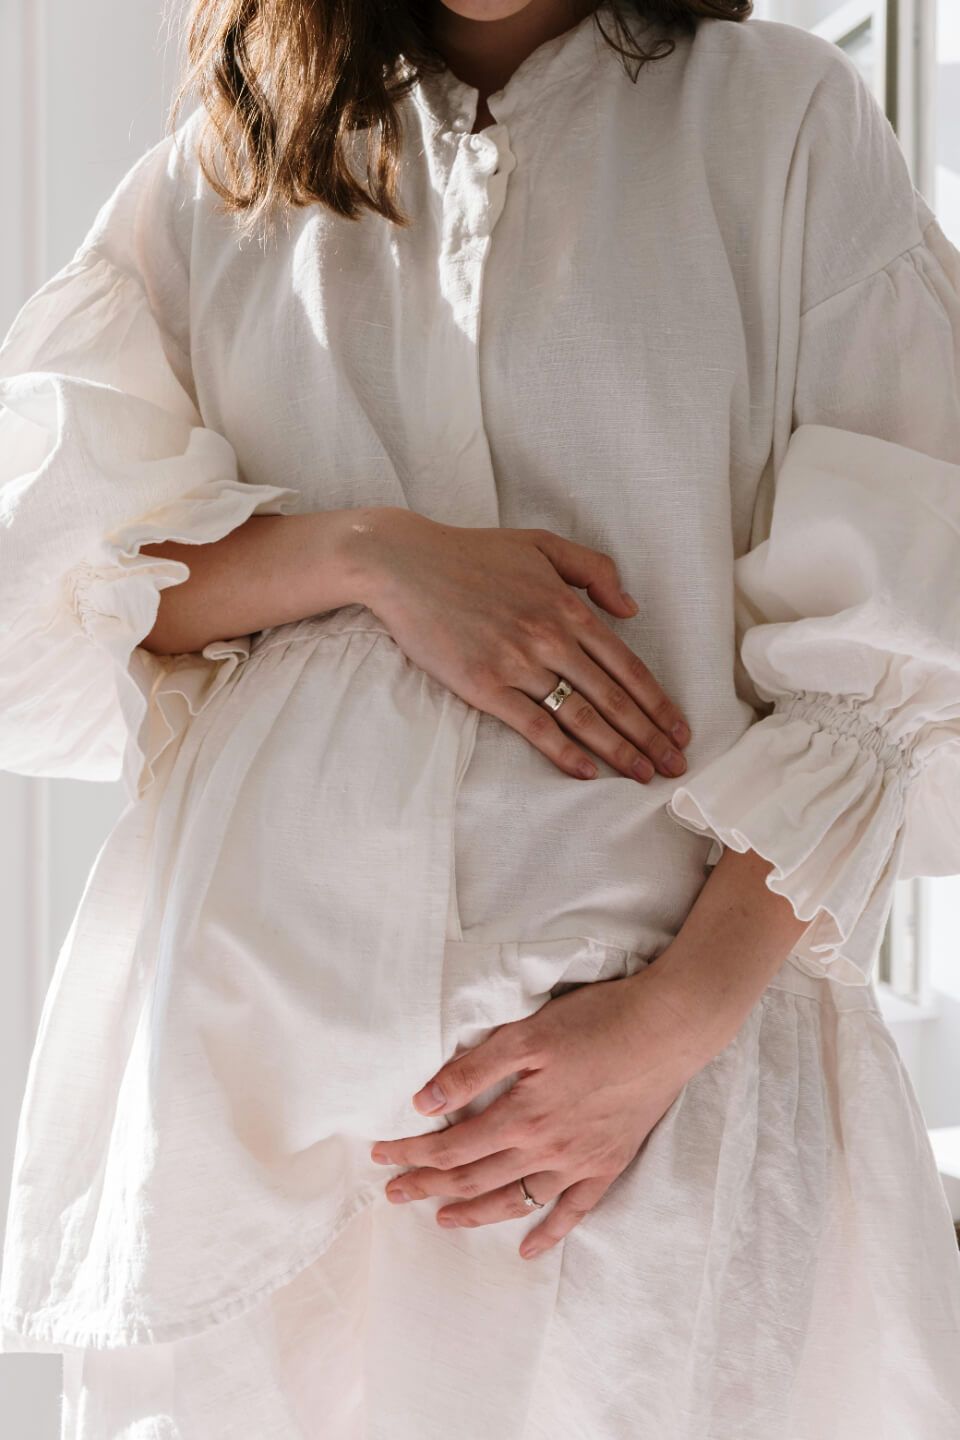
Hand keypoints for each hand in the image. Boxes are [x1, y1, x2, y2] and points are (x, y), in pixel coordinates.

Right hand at [350, 507, 690, 782]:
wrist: (405, 564)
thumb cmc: (471, 553)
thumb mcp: (541, 543)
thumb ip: (593, 569)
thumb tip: (631, 608)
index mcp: (568, 607)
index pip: (628, 666)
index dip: (659, 703)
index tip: (679, 730)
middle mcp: (551, 638)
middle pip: (614, 698)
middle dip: (650, 736)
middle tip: (674, 766)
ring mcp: (517, 663)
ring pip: (581, 716)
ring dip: (618, 750)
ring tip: (643, 775)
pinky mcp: (483, 685)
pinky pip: (533, 726)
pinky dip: (564, 752)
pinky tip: (587, 772)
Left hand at [368, 957, 713, 1259]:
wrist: (667, 1029)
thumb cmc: (596, 1022)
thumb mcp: (527, 1034)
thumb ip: (473, 1069)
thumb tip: (423, 1103)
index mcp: (521, 1115)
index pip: (451, 1145)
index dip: (412, 1153)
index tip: (381, 1155)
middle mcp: (546, 1149)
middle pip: (473, 1178)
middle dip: (427, 1186)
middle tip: (393, 1192)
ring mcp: (579, 1163)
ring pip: (514, 1201)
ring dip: (473, 1214)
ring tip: (441, 1219)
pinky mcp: (607, 1164)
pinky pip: (573, 1212)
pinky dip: (547, 1234)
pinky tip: (526, 1249)